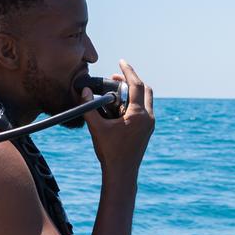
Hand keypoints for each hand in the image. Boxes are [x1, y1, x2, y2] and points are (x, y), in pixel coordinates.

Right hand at [84, 59, 153, 173]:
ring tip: (116, 91)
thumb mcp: (96, 128)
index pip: (135, 85)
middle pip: (145, 89)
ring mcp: (150, 124)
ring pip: (147, 99)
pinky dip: (135, 102)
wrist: (122, 173)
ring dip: (134, 91)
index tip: (121, 61)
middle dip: (131, 80)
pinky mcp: (148, 130)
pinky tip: (121, 106)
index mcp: (138, 114)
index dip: (128, 71)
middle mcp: (148, 117)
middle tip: (115, 77)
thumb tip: (84, 90)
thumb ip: (89, 107)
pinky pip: (145, 109)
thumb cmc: (109, 152)